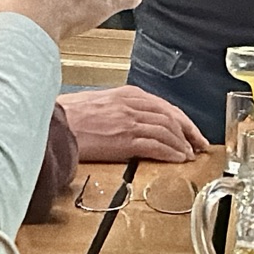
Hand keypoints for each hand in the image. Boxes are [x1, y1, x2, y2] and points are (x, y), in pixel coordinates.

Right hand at [59, 85, 209, 162]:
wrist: (54, 126)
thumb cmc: (68, 116)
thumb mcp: (98, 103)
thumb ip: (119, 108)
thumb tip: (132, 120)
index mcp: (126, 94)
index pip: (163, 105)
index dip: (181, 119)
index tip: (190, 130)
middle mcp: (131, 104)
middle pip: (170, 116)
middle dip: (188, 131)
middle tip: (199, 144)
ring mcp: (129, 121)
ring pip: (166, 130)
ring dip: (181, 144)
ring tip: (188, 155)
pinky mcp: (124, 139)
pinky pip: (155, 145)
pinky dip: (170, 152)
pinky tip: (177, 159)